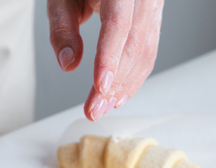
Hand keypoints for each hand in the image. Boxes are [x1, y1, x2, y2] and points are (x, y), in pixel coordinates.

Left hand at [47, 0, 164, 120]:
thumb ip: (62, 28)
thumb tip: (68, 63)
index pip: (118, 23)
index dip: (109, 57)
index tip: (100, 85)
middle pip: (135, 43)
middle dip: (115, 82)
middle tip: (93, 109)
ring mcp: (153, 4)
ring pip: (146, 51)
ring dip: (124, 85)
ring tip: (102, 107)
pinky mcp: (154, 16)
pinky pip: (149, 49)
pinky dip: (134, 76)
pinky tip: (118, 95)